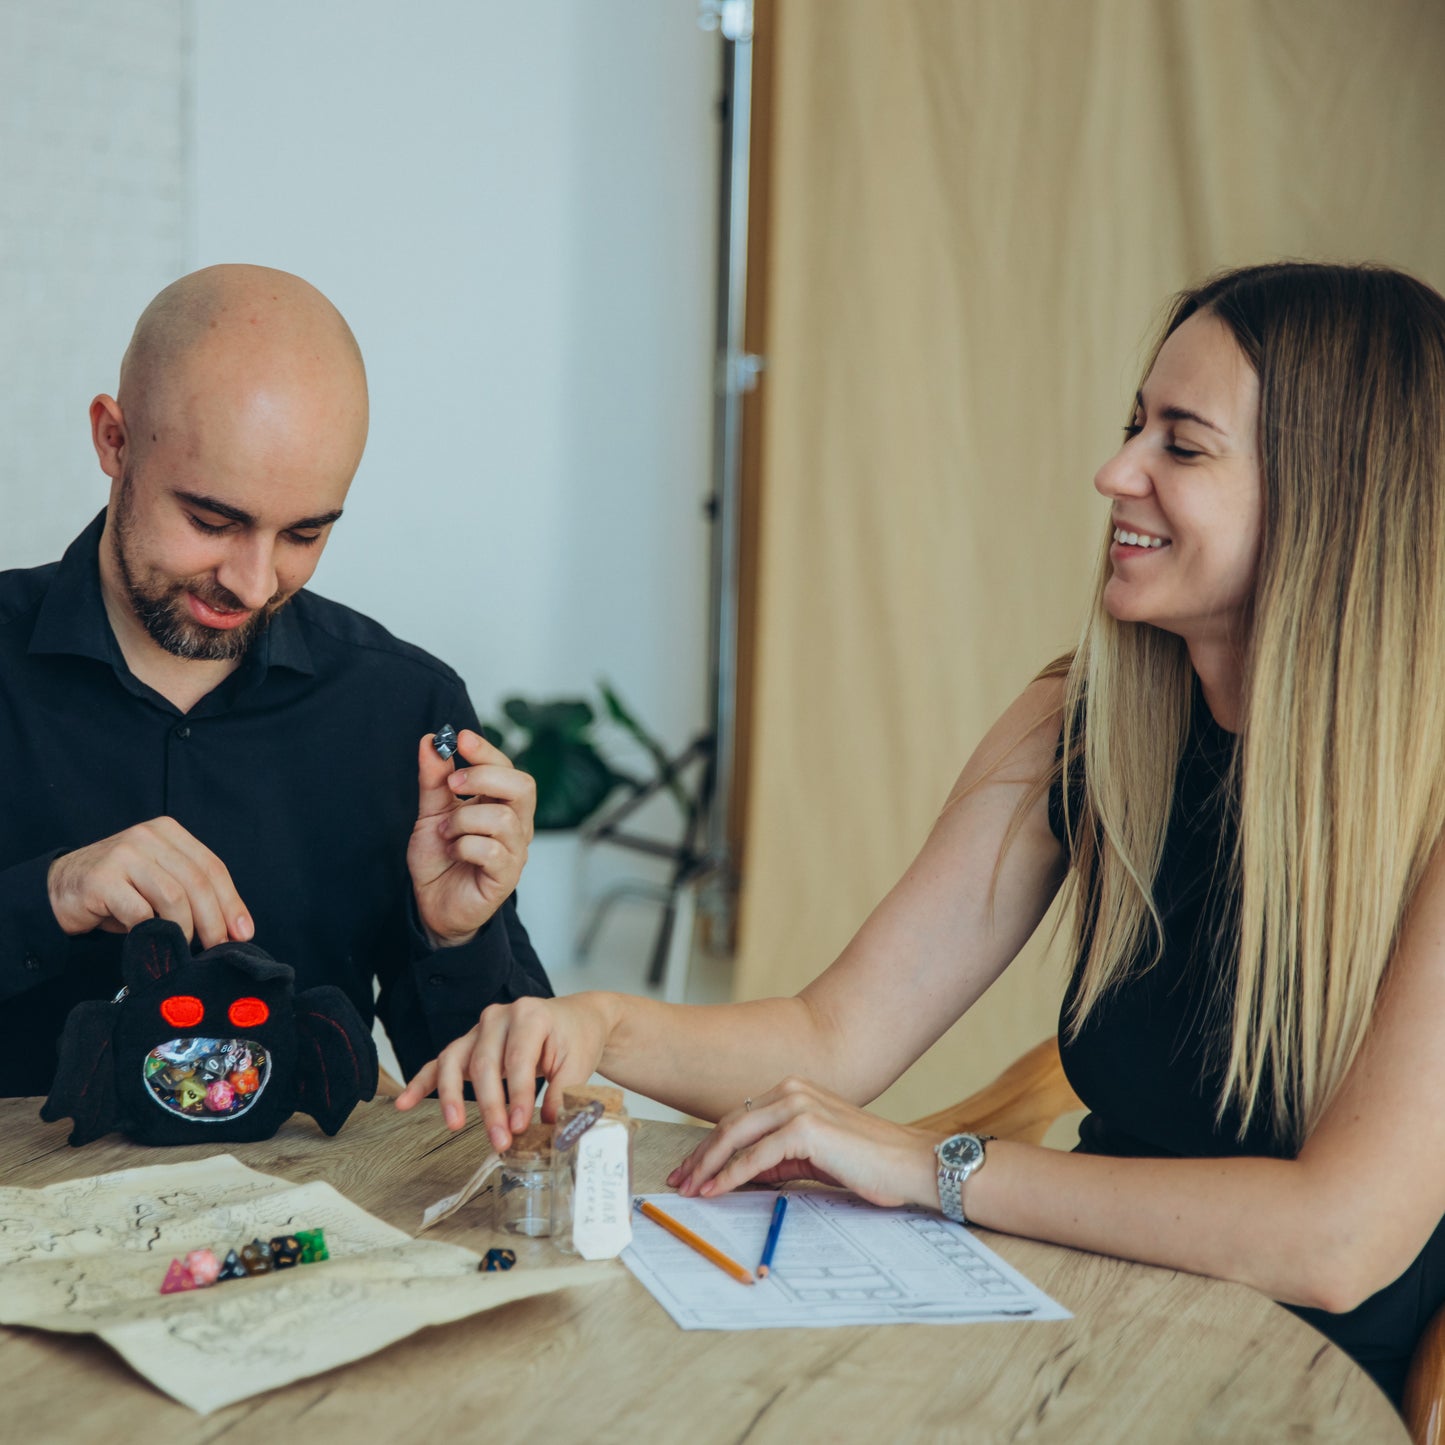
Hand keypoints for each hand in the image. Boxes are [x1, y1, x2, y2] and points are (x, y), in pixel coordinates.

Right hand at [46, 817, 252, 948]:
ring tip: (184, 947)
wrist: (59, 890)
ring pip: (174, 897)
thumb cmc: (119, 891)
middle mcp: (148, 837)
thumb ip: (193, 893)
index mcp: (169, 832)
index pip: (212, 867)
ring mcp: (124, 855)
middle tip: (218, 948)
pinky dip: (153, 932)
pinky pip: (141, 912)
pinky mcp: (102, 879)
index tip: (244, 933)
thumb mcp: (161, 882)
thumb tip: (235, 928)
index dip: (232, 902)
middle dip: (214, 921)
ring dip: (185, 929)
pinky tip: (153, 942)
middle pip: (197, 882)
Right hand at [393, 992, 614, 1150]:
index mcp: (530, 1015)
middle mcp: (500, 1017)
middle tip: (499, 1141)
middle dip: (490, 1106)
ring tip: (452, 1125)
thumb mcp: (579, 1064)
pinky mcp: (468, 1044)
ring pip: (455, 1060)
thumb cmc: (576, 1040)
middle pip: (485, 1064)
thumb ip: (564, 1094)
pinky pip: (440, 1062)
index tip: (520, 1128)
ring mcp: (479, 1028)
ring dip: (451, 1095)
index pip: (518, 1059)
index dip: (517, 1096)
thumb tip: (549, 1132)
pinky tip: (404, 1103)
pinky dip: (421, 1082)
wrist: (574, 1019)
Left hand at [408, 729, 535, 946]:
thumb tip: (431, 741)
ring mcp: (514, 851)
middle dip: (484, 777)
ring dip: (463, 820)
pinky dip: (464, 846)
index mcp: (501, 804)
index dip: (487, 751)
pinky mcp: (506, 876)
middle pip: (523, 786)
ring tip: (445, 833)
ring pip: (502, 817)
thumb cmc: (441, 858)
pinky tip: (453, 852)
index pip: (508, 768)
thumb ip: (434, 780)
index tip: (460, 738)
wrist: (433, 905)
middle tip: (452, 785)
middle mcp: (516, 824)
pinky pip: (492, 850)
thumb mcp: (431, 813)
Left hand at [666, 1076, 940, 1209]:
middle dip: (700, 1155)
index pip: (739, 1118)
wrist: (910, 1164)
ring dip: (708, 1165)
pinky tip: (716, 1191)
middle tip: (679, 1181)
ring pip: (736, 1136)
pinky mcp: (805, 1127)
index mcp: (793, 1091)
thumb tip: (740, 1173)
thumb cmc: (869, 1163)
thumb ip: (778, 1158)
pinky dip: (731, 1175)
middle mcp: (792, 1090)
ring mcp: (798, 1105)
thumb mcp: (813, 1157)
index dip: (710, 1145)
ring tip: (690, 1189)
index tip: (691, 1169)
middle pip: (730, 1124)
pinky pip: (756, 1156)